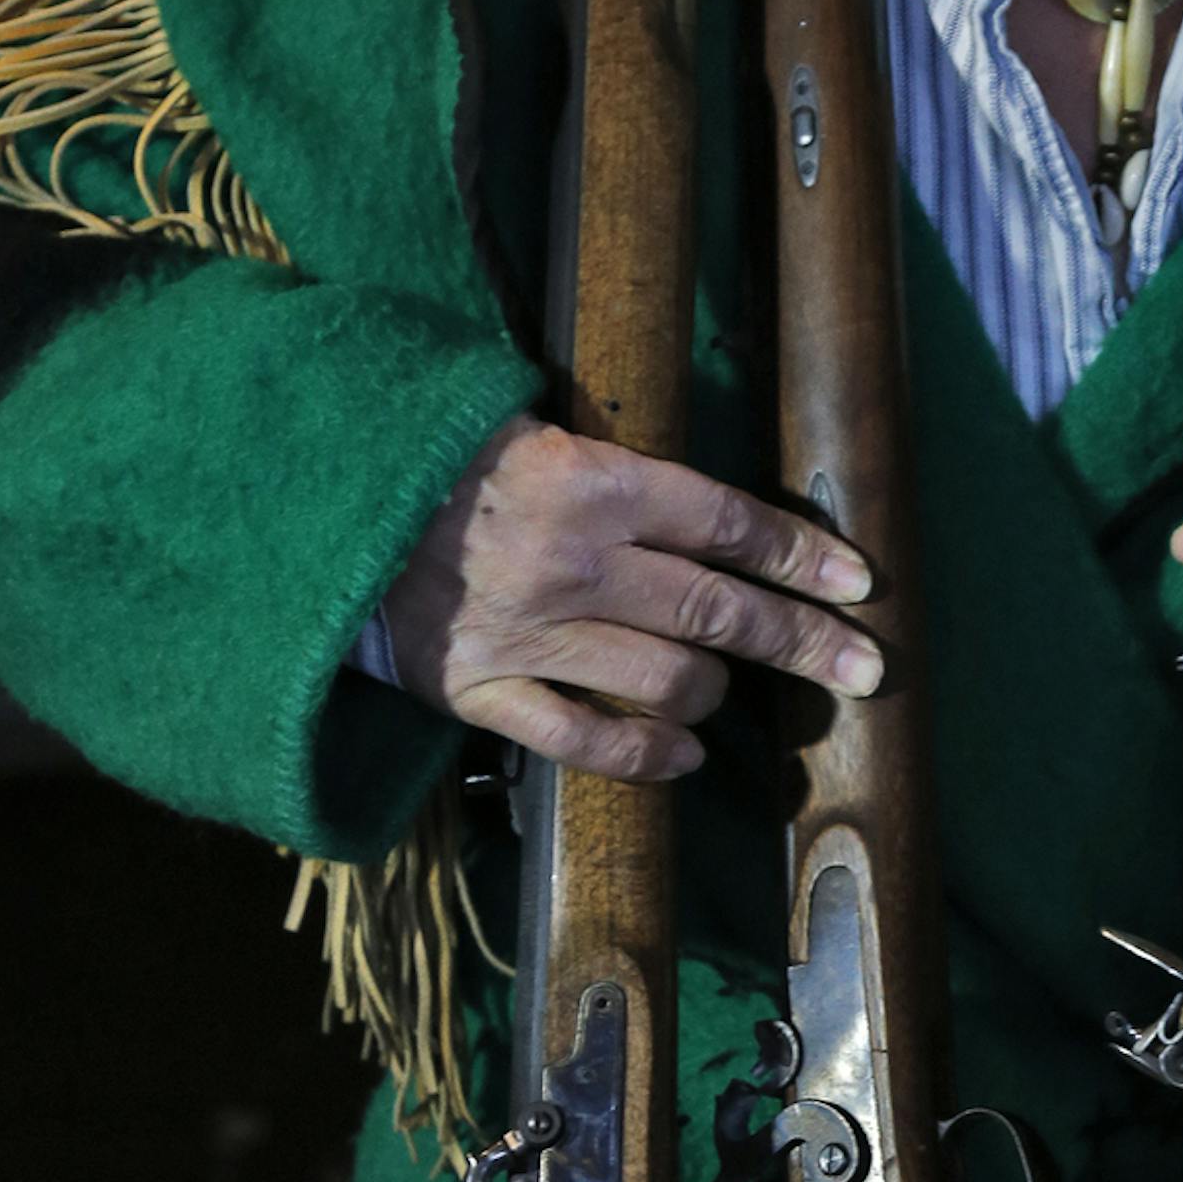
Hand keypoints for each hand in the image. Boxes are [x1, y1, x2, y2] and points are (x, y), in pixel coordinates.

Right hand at [381, 411, 882, 780]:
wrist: (318, 500)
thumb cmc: (443, 455)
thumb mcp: (536, 429)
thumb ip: (624, 473)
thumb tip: (727, 518)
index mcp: (591, 482)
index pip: (728, 525)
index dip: (802, 557)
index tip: (859, 584)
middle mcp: (571, 562)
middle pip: (718, 612)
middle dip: (803, 642)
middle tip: (864, 667)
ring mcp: (526, 634)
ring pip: (666, 681)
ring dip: (716, 692)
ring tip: (729, 687)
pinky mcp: (480, 690)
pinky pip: (586, 740)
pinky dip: (646, 752)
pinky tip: (683, 752)